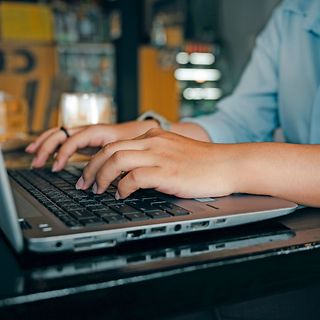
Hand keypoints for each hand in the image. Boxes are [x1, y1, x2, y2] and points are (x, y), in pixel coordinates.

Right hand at [25, 121, 158, 170]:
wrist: (145, 130)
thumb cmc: (138, 138)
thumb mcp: (130, 150)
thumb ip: (117, 163)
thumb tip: (104, 181)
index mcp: (99, 131)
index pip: (73, 140)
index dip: (63, 153)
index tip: (56, 167)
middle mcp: (90, 130)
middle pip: (62, 133)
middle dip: (46, 146)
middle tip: (36, 162)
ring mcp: (88, 133)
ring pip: (61, 133)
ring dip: (46, 143)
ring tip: (32, 154)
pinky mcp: (88, 139)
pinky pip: (67, 138)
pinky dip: (55, 145)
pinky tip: (49, 155)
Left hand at [77, 128, 240, 198]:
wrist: (227, 164)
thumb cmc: (202, 163)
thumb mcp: (172, 151)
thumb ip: (151, 155)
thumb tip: (130, 171)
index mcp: (153, 136)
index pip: (114, 143)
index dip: (96, 160)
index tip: (89, 174)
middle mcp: (153, 142)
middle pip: (109, 150)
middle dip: (91, 168)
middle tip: (84, 184)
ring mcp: (159, 156)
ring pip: (116, 160)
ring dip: (102, 177)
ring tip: (98, 190)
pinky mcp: (167, 172)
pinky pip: (134, 177)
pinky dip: (122, 188)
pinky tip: (121, 196)